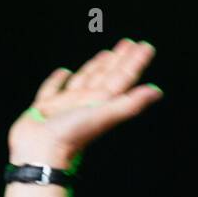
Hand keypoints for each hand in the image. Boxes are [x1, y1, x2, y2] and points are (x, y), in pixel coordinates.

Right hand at [8, 38, 162, 166]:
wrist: (40, 153)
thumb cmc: (70, 136)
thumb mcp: (104, 115)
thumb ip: (130, 103)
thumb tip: (157, 92)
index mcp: (102, 103)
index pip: (123, 78)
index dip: (134, 62)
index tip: (145, 47)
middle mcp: (86, 102)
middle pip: (106, 76)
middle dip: (118, 60)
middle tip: (128, 43)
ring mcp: (66, 105)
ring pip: (84, 80)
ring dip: (95, 67)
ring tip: (105, 55)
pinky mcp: (45, 108)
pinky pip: (53, 89)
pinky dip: (58, 80)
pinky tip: (64, 72)